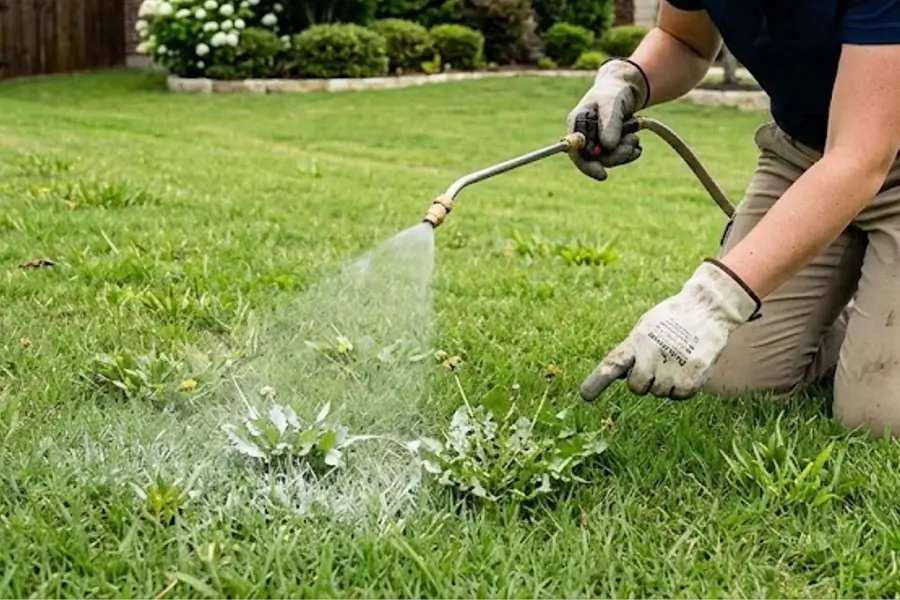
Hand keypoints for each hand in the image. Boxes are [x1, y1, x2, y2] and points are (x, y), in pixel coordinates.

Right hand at [566, 58, 649, 181]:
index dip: (587, 166)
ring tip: (634, 136)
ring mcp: (596, 143)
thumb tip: (607, 148)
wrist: (625, 88)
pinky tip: (636, 144)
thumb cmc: (614, 92)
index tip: (603, 174)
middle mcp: (584, 137)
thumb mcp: (611, 104)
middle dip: (615, 156)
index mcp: (577, 125)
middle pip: (593, 160)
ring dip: (624, 152)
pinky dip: (629, 153)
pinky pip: (618, 158)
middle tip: (632, 142)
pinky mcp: (609, 146)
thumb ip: (609, 124)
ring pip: (608, 160)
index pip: (576, 152)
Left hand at [579, 259, 760, 400]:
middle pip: (636, 388)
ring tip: (677, 359)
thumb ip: (632, 351)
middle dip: (644, 382)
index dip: (597, 381)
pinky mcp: (692, 376)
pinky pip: (680, 395)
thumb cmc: (673, 318)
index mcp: (636, 342)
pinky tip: (688, 367)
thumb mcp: (647, 328)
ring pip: (660, 393)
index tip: (584, 396)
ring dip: (666, 383)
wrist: (707, 308)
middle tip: (657, 365)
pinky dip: (683, 387)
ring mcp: (671, 367)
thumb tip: (617, 374)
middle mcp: (651, 356)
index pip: (613, 363)